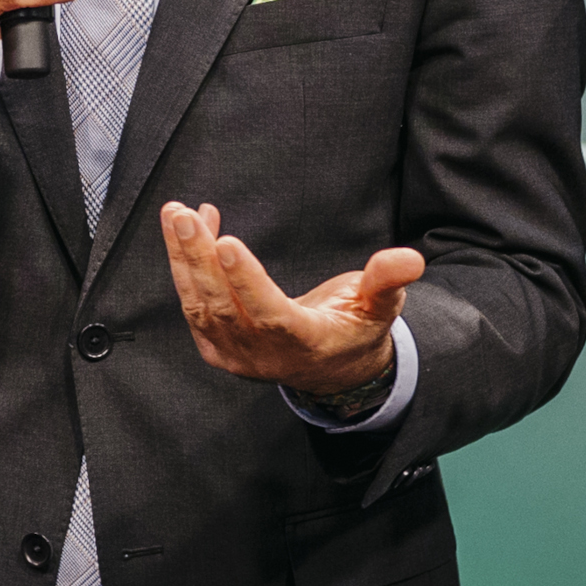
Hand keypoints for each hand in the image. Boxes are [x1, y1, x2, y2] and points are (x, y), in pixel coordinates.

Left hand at [159, 201, 417, 400]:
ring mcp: (235, 356)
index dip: (246, 280)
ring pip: (200, 306)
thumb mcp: (380, 306)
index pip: (269, 313)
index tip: (226, 242)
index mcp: (304, 343)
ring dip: (183, 259)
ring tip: (176, 215)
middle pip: (224, 307)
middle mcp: (263, 355)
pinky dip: (185, 269)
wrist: (330, 370)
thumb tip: (409, 259)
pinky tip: (186, 231)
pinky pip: (194, 308)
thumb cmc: (355, 328)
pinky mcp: (216, 349)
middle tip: (184, 217)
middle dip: (200, 259)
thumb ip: (388, 281)